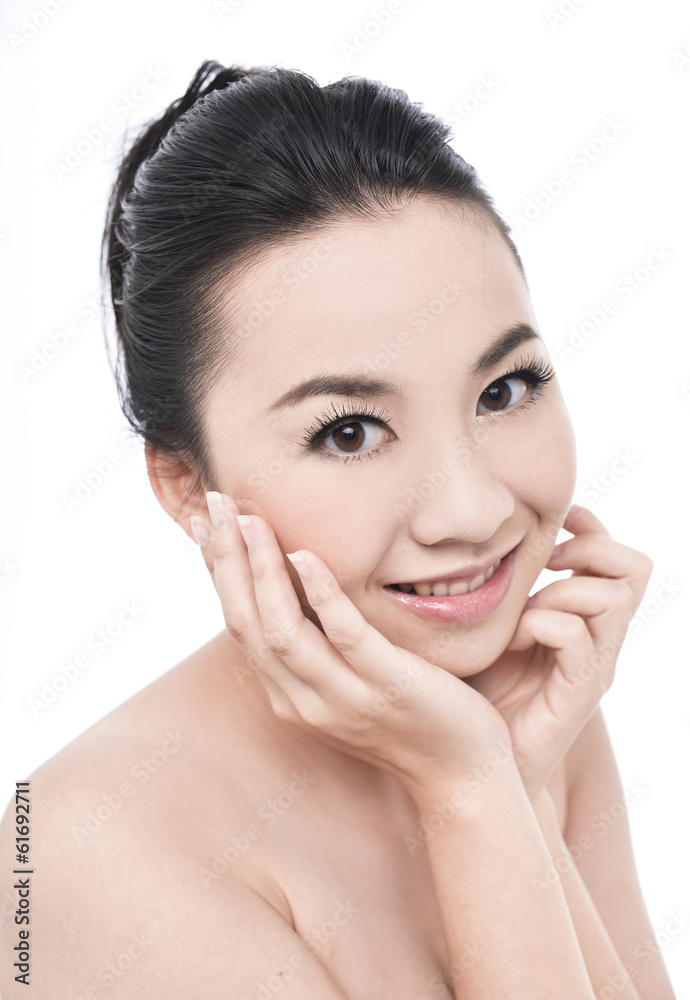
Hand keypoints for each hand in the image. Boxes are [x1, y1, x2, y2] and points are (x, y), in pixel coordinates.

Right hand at [190, 491, 511, 794]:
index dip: (216, 572)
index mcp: (289, 695)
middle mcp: (304, 700)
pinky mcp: (388, 687)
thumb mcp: (347, 682)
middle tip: (212, 505)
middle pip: (246, 624)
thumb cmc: (409, 717)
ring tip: (250, 520)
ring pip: (282, 631)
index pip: (239, 625)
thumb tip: (295, 583)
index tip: (202, 522)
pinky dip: (320, 594)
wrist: (462, 775)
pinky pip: (344, 637)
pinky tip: (307, 555)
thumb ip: (317, 643)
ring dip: (261, 571)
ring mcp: (344, 697)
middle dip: (225, 561)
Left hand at [465, 504, 652, 797]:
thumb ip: (500, 585)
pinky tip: (512, 641)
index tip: (551, 527)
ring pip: (613, 598)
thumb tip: (480, 537)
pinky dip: (543, 625)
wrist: (474, 762)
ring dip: (561, 592)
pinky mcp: (578, 695)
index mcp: (584, 618)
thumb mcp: (488, 622)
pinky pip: (578, 639)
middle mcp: (599, 639)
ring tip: (523, 615)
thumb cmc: (474, 689)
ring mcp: (594, 667)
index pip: (616, 555)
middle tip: (547, 566)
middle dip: (588, 550)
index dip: (590, 527)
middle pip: (634, 568)